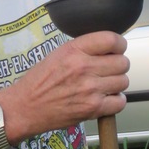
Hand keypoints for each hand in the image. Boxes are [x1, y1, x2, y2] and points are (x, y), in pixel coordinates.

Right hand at [0, 31, 129, 141]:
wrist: (24, 108)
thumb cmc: (38, 82)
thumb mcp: (57, 54)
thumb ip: (83, 49)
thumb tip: (108, 47)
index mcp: (74, 50)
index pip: (112, 39)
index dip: (119, 45)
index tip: (117, 49)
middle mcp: (83, 67)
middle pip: (122, 62)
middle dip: (118, 65)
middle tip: (108, 70)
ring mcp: (89, 89)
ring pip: (123, 81)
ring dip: (116, 83)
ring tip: (104, 85)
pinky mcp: (92, 108)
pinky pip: (120, 102)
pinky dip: (116, 101)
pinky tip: (105, 99)